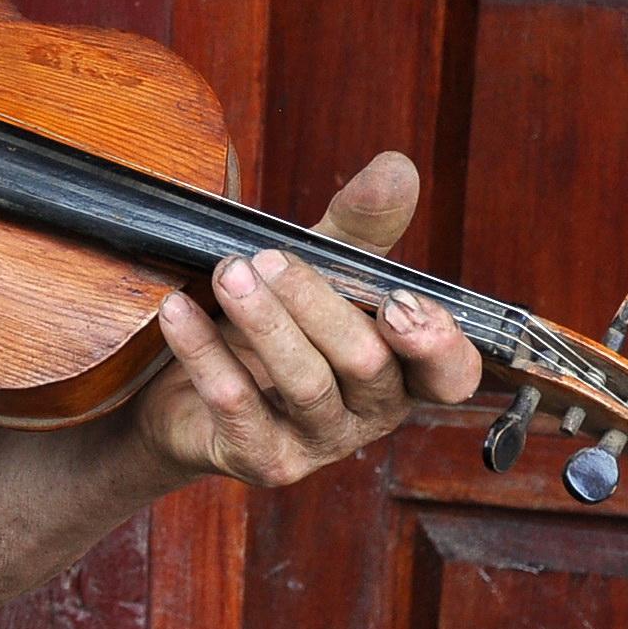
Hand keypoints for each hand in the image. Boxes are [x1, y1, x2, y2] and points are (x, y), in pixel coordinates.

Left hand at [128, 151, 482, 489]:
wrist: (183, 392)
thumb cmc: (273, 325)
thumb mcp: (322, 268)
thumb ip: (361, 226)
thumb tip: (398, 167)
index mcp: (405, 368)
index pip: (451, 372)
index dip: (435, 343)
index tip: (398, 302)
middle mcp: (373, 413)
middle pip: (367, 362)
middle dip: (317, 304)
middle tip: (266, 257)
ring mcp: (319, 443)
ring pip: (305, 384)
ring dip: (264, 323)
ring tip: (227, 274)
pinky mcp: (263, 460)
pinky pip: (236, 406)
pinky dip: (205, 352)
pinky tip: (176, 310)